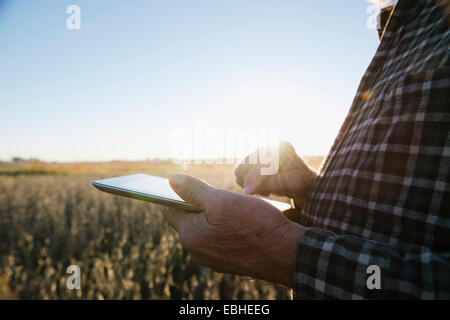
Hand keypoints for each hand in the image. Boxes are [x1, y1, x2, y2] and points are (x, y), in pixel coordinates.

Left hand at [164, 173, 306, 287]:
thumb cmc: (255, 224)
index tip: (191, 185)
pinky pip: (220, 241)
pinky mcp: (229, 263)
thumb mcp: (222, 200)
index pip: (171, 210)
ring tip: (234, 208)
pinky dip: (226, 230)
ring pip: (206, 231)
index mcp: (190, 236)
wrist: (287, 253)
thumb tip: (172, 179)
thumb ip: (194, 190)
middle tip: (220, 195)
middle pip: (190, 221)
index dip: (179, 195)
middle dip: (200, 206)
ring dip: (214, 218)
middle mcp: (197, 253)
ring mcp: (214, 260)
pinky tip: (242, 223)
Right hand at [235, 141, 316, 209]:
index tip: (248, 193)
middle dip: (252, 181)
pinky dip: (249, 183)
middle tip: (265, 192)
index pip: (260, 163)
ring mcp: (260, 153)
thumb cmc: (300, 183)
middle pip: (245, 165)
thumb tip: (246, 191)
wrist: (303, 182)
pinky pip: (241, 173)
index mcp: (280, 148)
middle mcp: (268, 146)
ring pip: (240, 170)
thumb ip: (268, 185)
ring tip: (265, 190)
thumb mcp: (289, 184)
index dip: (254, 178)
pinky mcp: (254, 160)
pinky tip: (262, 187)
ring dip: (249, 183)